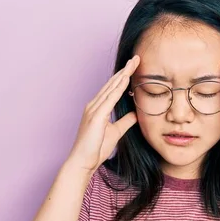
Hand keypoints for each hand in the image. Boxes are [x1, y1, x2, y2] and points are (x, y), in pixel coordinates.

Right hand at [68, 55, 139, 172]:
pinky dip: (118, 88)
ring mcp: (93, 109)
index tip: (134, 67)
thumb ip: (125, 121)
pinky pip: (109, 99)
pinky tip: (126, 80)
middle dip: (125, 70)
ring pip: (111, 88)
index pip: (113, 88)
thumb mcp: (116, 132)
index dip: (124, 77)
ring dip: (123, 75)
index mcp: (98, 108)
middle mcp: (94, 105)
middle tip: (136, 58)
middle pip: (112, 84)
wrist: (83, 162)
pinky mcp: (96, 116)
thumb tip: (136, 113)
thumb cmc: (96, 149)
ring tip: (134, 63)